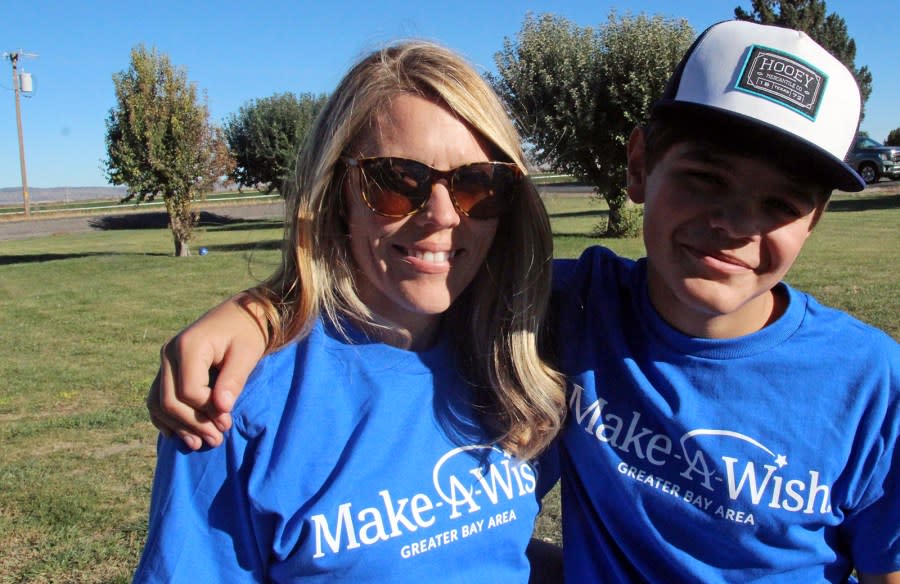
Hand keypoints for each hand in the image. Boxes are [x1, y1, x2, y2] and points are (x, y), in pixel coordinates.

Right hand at [146, 294, 268, 448]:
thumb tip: (220, 409)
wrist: (241, 315)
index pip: (189, 393)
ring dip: (178, 427)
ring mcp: (165, 362)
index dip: (207, 413)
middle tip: (217, 440)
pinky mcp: (167, 370)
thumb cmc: (248, 333)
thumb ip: (233, 380)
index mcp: (188, 346)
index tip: (228, 422)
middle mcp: (169, 353)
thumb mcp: (247, 353)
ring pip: (158, 404)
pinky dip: (166, 419)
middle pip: (169, 402)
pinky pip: (156, 399)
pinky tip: (181, 435)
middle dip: (193, 425)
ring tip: (201, 443)